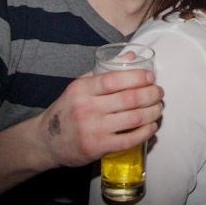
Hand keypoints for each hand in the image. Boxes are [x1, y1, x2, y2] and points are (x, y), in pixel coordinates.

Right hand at [30, 69, 163, 169]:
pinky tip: (152, 126)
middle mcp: (87, 108)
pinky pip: (129, 140)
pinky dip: (146, 132)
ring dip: (153, 112)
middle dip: (151, 94)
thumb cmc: (68, 109)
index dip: (138, 77)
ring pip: (134, 118)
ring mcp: (93, 129)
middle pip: (129, 99)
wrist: (46, 142)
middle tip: (159, 92)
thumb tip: (132, 57)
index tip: (151, 76)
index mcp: (82, 89)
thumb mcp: (80, 86)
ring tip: (158, 107)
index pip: (114, 79)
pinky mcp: (98, 147)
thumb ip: (104, 72)